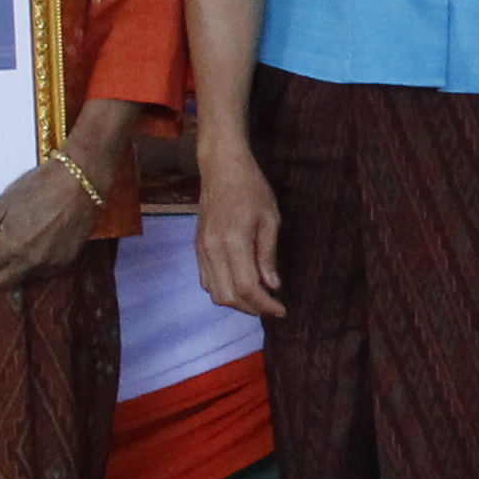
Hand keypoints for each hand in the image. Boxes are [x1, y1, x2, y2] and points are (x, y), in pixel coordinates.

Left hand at [0, 153, 104, 287]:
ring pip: (23, 278)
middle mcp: (32, 261)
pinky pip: (43, 272)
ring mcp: (52, 263)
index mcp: (13, 246)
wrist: (82, 180)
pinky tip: (34, 245)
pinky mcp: (67, 260)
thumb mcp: (4, 202)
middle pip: (1, 281)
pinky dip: (34, 264)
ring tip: (13, 247)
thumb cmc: (41, 186)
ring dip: (13, 268)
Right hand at [191, 150, 285, 322]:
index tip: (281, 310)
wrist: (221, 168)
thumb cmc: (250, 188)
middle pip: (228, 296)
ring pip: (214, 292)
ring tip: (258, 298)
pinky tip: (241, 284)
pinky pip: (206, 280)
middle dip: (251, 308)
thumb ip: (268, 255)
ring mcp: (201, 249)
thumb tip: (272, 286)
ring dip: (236, 302)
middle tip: (272, 306)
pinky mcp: (197, 247)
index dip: (265, 305)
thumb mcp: (270, 218)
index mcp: (233, 241)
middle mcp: (212, 249)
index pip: (247, 287)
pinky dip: (223, 290)